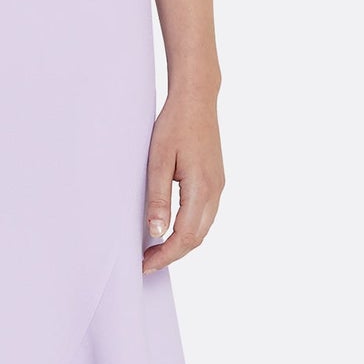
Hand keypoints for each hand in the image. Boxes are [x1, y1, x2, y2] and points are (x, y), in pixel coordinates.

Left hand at [143, 89, 223, 272]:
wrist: (197, 99)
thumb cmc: (175, 125)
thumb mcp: (158, 160)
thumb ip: (158, 198)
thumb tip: (156, 232)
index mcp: (202, 188)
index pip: (186, 236)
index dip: (166, 255)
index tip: (145, 265)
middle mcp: (215, 191)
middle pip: (197, 238)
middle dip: (173, 254)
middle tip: (147, 263)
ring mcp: (218, 186)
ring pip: (203, 228)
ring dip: (181, 244)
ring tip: (156, 250)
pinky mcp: (216, 180)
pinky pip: (205, 215)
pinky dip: (189, 229)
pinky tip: (171, 229)